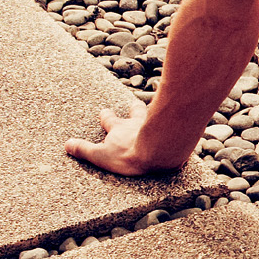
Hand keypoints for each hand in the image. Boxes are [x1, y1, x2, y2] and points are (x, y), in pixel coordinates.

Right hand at [67, 101, 181, 175]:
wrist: (161, 152)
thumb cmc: (130, 154)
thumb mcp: (101, 155)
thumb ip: (84, 150)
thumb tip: (67, 144)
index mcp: (120, 129)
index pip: (110, 120)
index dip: (106, 116)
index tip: (104, 111)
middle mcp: (139, 123)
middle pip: (137, 111)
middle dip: (134, 108)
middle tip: (134, 103)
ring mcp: (159, 124)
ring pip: (159, 114)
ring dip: (159, 111)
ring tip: (163, 109)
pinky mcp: (178, 129)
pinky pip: (181, 121)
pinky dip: (183, 120)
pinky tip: (191, 121)